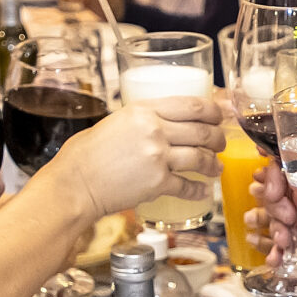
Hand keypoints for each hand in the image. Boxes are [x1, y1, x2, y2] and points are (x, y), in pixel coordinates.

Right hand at [37, 96, 223, 221]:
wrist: (75, 183)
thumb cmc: (87, 153)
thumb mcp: (116, 121)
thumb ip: (143, 120)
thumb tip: (164, 124)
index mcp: (143, 110)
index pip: (191, 105)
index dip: (213, 111)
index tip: (221, 115)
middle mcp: (154, 130)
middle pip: (202, 131)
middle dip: (218, 138)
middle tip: (221, 143)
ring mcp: (157, 157)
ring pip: (200, 157)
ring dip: (213, 164)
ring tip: (216, 168)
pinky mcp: (157, 183)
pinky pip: (187, 186)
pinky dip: (199, 190)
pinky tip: (203, 191)